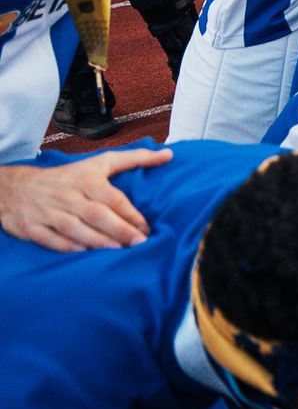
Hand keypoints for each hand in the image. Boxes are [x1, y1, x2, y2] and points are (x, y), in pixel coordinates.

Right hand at [0, 148, 171, 251]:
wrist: (17, 188)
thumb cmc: (69, 176)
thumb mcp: (101, 162)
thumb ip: (136, 159)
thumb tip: (169, 155)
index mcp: (87, 179)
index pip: (112, 198)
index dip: (131, 214)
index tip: (147, 227)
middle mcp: (68, 195)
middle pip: (96, 215)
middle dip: (119, 230)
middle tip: (139, 243)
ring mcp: (49, 212)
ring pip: (75, 229)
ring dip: (98, 241)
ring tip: (119, 251)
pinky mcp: (33, 227)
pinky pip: (52, 240)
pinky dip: (69, 247)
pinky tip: (87, 253)